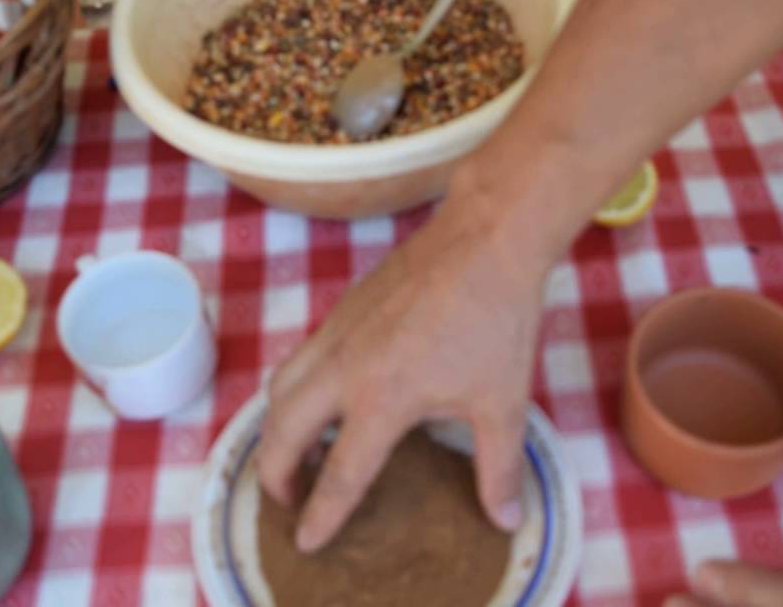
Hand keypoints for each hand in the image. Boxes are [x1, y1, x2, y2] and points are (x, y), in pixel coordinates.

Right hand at [256, 197, 546, 552]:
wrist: (484, 240)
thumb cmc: (496, 321)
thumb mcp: (503, 404)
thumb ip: (499, 468)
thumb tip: (507, 520)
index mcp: (383, 400)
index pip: (341, 474)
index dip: (321, 515)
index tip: (305, 542)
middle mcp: (345, 369)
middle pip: (282, 432)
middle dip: (275, 474)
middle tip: (285, 499)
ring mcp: (336, 334)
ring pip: (278, 389)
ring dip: (274, 428)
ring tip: (292, 451)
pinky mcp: (340, 310)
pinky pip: (297, 358)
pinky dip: (290, 388)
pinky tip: (320, 395)